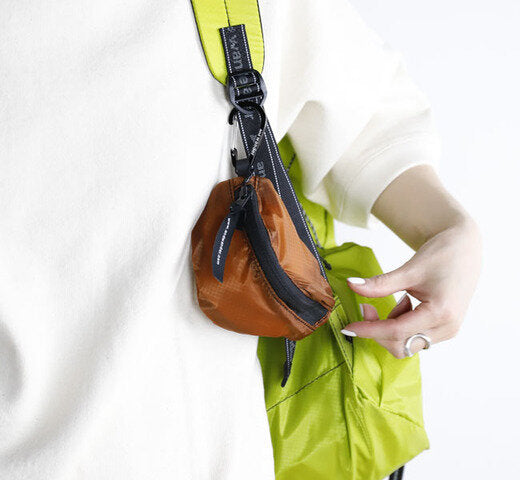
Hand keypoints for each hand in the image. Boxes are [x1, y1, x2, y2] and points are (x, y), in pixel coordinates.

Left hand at [341, 219, 481, 357]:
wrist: (464, 249)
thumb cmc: (441, 255)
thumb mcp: (408, 270)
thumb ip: (380, 283)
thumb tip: (351, 285)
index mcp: (441, 313)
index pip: (396, 332)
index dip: (369, 330)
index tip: (348, 326)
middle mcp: (447, 328)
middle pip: (401, 345)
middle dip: (378, 330)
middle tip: (367, 306)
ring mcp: (448, 331)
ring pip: (407, 344)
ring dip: (391, 327)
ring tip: (398, 298)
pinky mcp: (445, 329)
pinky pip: (415, 337)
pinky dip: (401, 325)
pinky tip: (406, 303)